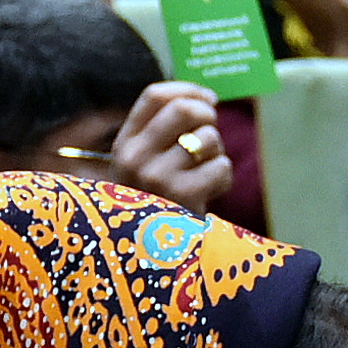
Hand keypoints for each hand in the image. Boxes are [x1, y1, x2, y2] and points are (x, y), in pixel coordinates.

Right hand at [110, 81, 232, 212]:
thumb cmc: (158, 202)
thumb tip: (205, 98)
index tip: (209, 99)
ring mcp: (156, 178)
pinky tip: (209, 192)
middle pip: (184, 109)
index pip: (155, 96)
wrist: (151, 257)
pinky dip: (223, 177)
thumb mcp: (145, 166)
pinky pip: (221, 166)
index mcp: (124, 144)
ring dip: (217, 152)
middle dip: (208, 116)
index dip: (189, 90)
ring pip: (208, 138)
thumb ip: (163, 132)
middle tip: (212, 134)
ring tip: (205, 172)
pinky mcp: (182, 198)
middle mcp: (134, 158)